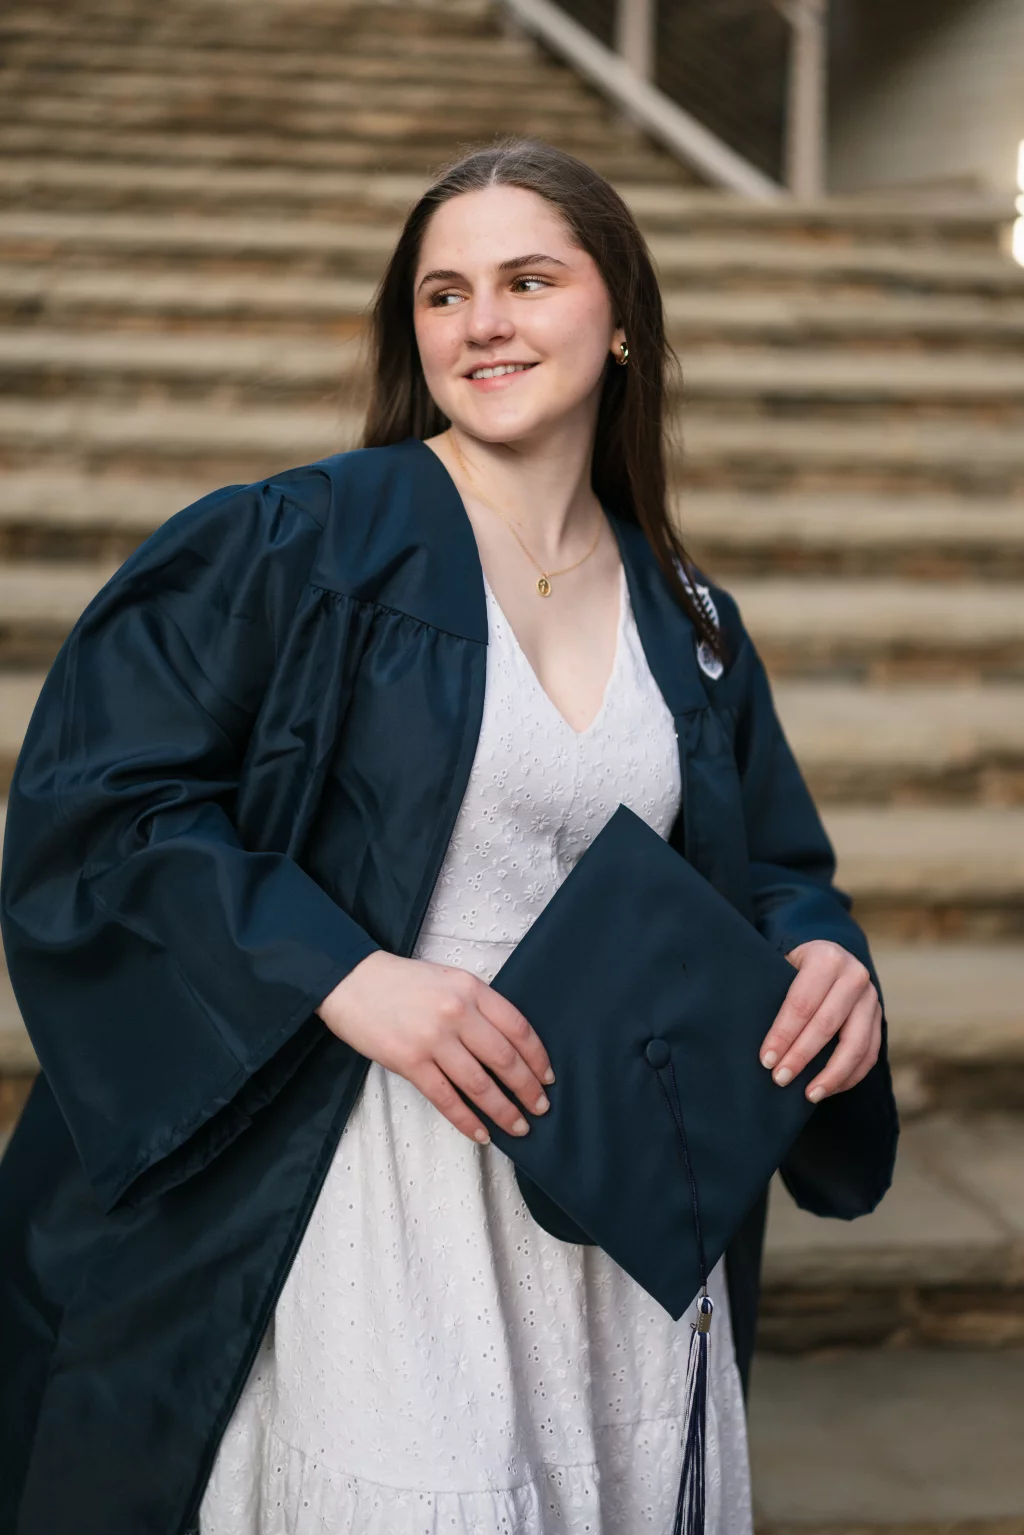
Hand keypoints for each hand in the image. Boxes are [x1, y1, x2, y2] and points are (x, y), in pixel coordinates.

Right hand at [316, 950, 554, 1144]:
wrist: (351, 981)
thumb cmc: (403, 982)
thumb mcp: (450, 980)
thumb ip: (478, 1006)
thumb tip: (509, 1046)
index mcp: (471, 989)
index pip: (518, 1028)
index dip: (537, 1057)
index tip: (548, 1077)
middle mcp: (457, 1013)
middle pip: (504, 1059)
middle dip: (527, 1089)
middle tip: (541, 1108)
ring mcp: (433, 1039)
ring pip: (479, 1084)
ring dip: (504, 1111)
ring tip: (518, 1127)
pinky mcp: (409, 1062)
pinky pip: (446, 1099)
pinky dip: (467, 1120)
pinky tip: (482, 1134)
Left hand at [759, 939, 881, 1103]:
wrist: (829, 957)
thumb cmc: (793, 967)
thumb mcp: (782, 966)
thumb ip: (773, 993)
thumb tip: (761, 1041)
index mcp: (827, 959)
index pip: (802, 1003)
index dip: (783, 1035)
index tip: (766, 1060)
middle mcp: (854, 976)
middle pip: (827, 1025)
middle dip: (801, 1056)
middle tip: (780, 1079)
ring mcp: (871, 999)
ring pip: (856, 1044)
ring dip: (831, 1075)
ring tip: (809, 1094)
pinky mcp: (879, 1019)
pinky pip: (870, 1054)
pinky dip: (849, 1076)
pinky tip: (828, 1089)